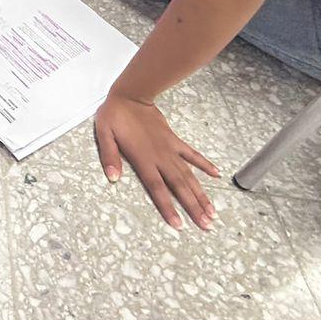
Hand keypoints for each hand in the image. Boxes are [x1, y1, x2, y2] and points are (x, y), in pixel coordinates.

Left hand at [94, 92, 219, 230]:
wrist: (131, 94)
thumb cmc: (115, 115)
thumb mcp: (104, 134)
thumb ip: (109, 156)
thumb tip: (112, 178)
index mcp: (143, 159)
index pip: (157, 188)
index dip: (168, 207)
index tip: (178, 225)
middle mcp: (160, 157)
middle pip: (179, 186)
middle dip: (193, 207)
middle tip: (207, 225)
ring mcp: (169, 148)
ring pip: (189, 175)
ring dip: (201, 193)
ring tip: (212, 211)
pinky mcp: (174, 140)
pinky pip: (192, 154)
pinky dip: (204, 164)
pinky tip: (216, 174)